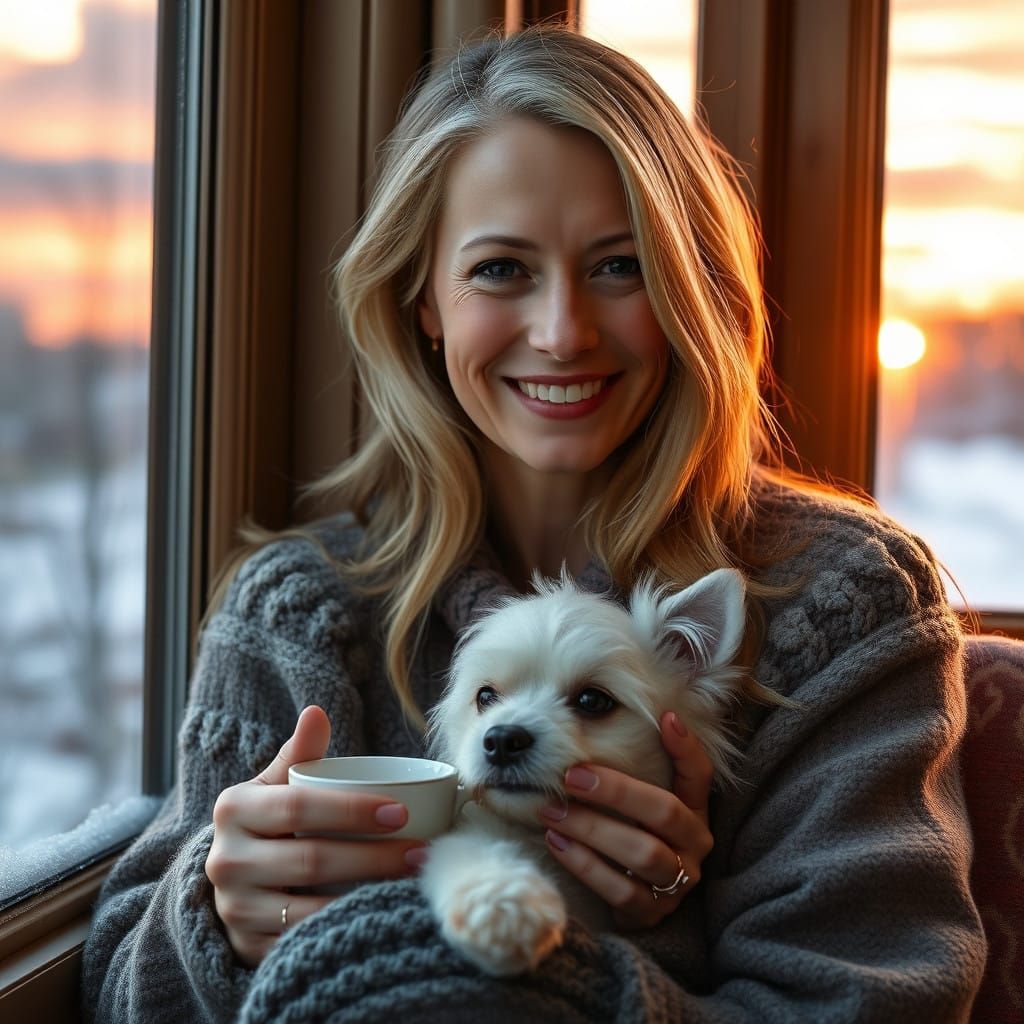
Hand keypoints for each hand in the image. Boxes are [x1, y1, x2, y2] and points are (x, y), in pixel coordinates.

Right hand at [205, 706, 428, 965]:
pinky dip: (343, 933)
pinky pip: (302, 945)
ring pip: (309, 909)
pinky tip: (378, 921)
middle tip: (422, 853)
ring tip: (411, 886)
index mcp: (233, 810)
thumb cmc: (268, 819)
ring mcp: (235, 909)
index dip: (351, 810)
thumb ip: (299, 753)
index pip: (299, 807)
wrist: (232, 875)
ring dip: (365, 899)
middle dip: (373, 857)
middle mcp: (225, 861)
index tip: (400, 811)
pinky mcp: (247, 948)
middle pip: (310, 860)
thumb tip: (316, 712)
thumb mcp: (276, 784)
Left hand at [536, 711, 713, 928]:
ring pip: (644, 854)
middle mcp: (694, 846)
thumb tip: (627, 717)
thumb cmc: (627, 831)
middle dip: (616, 791)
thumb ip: (634, 765)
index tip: (664, 718)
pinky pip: (621, 891)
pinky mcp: (652, 914)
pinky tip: (556, 842)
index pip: (701, 775)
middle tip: (570, 776)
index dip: (687, 748)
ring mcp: (677, 883)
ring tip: (552, 811)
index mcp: (695, 812)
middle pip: (666, 813)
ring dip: (593, 829)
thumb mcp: (636, 799)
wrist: (626, 897)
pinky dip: (585, 865)